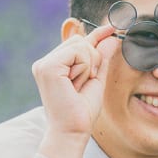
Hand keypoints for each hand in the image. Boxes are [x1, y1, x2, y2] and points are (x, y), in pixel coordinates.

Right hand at [31, 23, 120, 139]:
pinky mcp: (47, 67)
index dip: (97, 34)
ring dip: (89, 66)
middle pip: (81, 41)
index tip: (113, 27)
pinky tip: (74, 84)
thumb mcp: (96, 80)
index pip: (77, 43)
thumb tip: (112, 37)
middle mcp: (46, 62)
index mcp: (54, 65)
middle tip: (83, 84)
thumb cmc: (82, 112)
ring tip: (78, 86)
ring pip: (81, 45)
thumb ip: (101, 58)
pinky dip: (84, 68)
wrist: (73, 131)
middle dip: (92, 61)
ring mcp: (44, 64)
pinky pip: (78, 52)